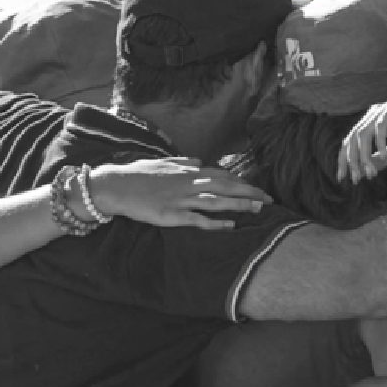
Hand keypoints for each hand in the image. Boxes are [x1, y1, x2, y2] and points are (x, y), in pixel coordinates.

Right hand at [91, 157, 272, 229]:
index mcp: (187, 171)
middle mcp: (188, 183)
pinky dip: (215, 223)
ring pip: (217, 201)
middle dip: (249, 192)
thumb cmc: (138, 174)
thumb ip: (183, 161)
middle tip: (269, 199)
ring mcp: (181, 199)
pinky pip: (198, 220)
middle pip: (225, 186)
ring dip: (239, 204)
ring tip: (258, 209)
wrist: (116, 185)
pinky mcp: (172, 215)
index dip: (241, 181)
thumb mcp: (163, 162)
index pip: (221, 175)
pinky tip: (230, 226)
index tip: (257, 188)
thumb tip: (199, 161)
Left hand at [337, 93, 386, 182]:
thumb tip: (367, 171)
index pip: (351, 142)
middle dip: (351, 160)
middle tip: (356, 178)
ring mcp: (383, 110)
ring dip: (364, 155)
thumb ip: (383, 158)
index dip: (345, 160)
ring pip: (363, 133)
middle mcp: (374, 115)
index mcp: (372, 124)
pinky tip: (385, 154)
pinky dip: (380, 141)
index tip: (343, 178)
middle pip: (352, 138)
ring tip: (370, 172)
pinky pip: (381, 124)